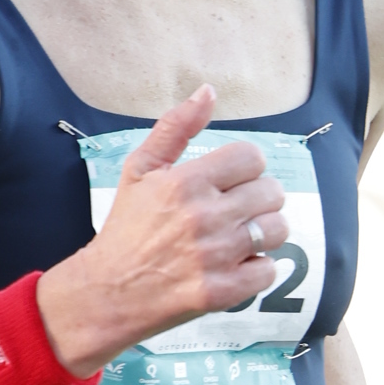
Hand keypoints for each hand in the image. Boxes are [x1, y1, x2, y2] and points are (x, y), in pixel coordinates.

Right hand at [37, 87, 284, 373]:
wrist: (107, 292)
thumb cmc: (125, 228)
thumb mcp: (140, 170)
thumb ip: (175, 128)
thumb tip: (208, 91)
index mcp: (186, 182)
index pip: (252, 158)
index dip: (246, 169)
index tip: (232, 182)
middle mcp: (204, 216)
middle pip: (271, 193)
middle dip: (258, 200)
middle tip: (237, 212)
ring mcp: (215, 256)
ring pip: (276, 230)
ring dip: (263, 233)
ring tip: (240, 238)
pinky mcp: (222, 292)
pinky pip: (268, 270)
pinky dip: (257, 268)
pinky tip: (235, 266)